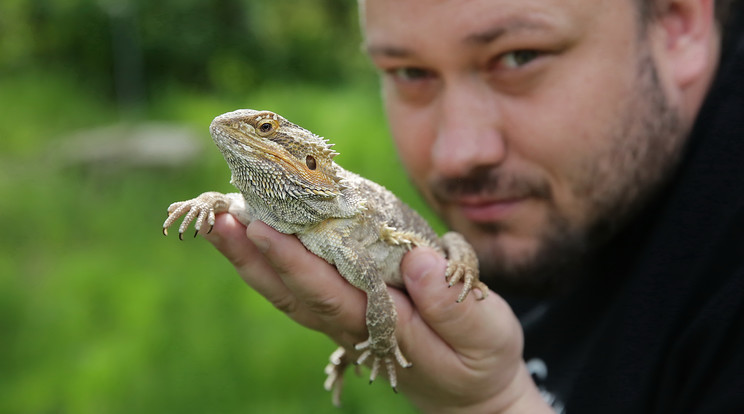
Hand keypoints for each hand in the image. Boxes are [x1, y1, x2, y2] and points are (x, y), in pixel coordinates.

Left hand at [203, 213, 551, 412]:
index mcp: (382, 328)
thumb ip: (452, 306)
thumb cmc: (481, 359)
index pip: (329, 293)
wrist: (469, 389)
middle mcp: (350, 324)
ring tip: (220, 219)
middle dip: (254, 254)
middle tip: (217, 215)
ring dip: (251, 259)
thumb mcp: (488, 336)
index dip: (293, 262)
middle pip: (293, 293)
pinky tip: (256, 235)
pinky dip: (273, 261)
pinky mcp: (345, 310)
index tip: (262, 227)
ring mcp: (343, 319)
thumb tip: (416, 260)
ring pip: (288, 293)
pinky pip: (301, 285)